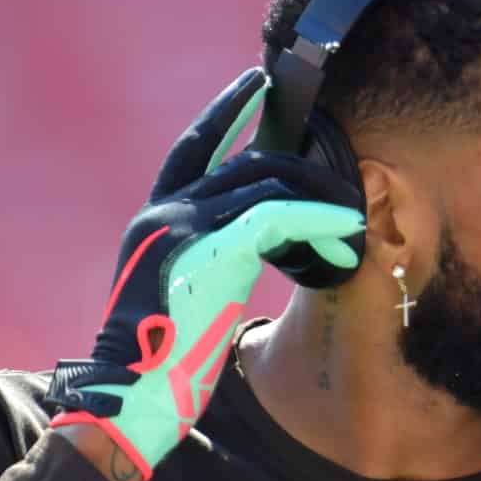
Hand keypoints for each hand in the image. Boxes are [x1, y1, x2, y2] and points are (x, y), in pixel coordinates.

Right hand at [49, 69, 365, 480]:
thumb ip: (202, 261)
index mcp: (153, 221)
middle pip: (243, 162)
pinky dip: (316, 217)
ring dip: (317, 197)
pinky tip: (343, 229)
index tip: (255, 86)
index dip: (225, 114)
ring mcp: (184, 228)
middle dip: (298, 161)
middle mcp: (165, 213)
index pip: (194, 149)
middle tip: (341, 169)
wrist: (129, 394)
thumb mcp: (179, 296)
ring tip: (351, 216)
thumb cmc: (157, 364)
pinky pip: (278, 215)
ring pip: (266, 182)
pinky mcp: (212, 252)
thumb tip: (242, 252)